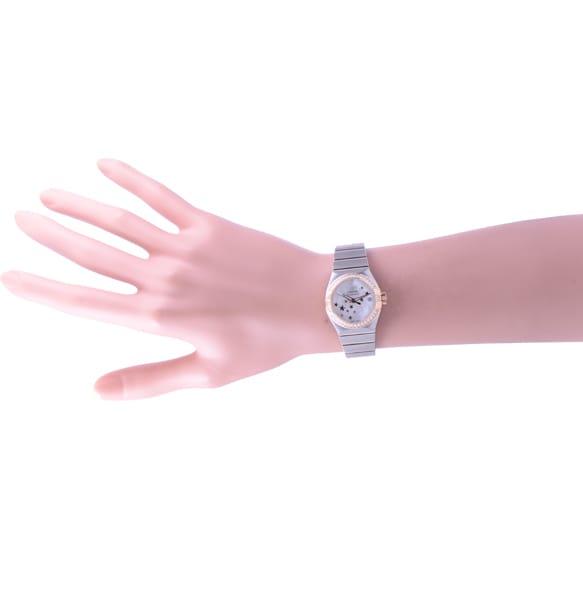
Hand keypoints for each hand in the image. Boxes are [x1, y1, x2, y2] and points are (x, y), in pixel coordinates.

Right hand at [1, 159, 329, 398]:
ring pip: (118, 221)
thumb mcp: (207, 374)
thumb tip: (95, 391)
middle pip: (91, 253)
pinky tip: (105, 164)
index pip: (83, 303)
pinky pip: (162, 196)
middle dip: (50, 235)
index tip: (8, 276)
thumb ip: (149, 380)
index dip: (41, 290)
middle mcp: (164, 278)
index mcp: (159, 317)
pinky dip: (132, 177)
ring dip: (79, 205)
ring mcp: (185, 247)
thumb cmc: (265, 344)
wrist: (313, 303)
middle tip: (20, 217)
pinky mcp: (209, 225)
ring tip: (47, 195)